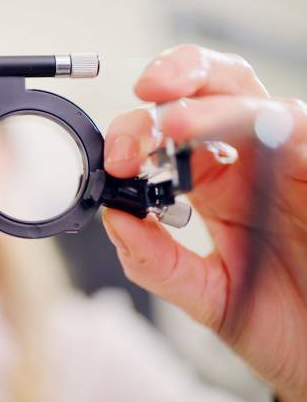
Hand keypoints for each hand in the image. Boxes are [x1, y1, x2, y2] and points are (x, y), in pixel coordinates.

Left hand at [103, 45, 306, 401]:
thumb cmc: (279, 323)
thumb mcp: (209, 298)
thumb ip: (158, 262)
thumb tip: (113, 217)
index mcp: (216, 184)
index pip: (173, 131)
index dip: (139, 131)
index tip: (116, 158)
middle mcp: (254, 164)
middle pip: (214, 92)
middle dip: (178, 79)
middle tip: (145, 94)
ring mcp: (294, 166)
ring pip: (259, 104)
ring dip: (213, 106)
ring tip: (172, 123)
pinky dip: (282, 124)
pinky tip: (256, 128)